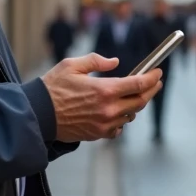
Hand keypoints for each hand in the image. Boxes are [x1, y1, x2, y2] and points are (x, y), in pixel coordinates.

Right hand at [43, 53, 162, 141]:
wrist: (37, 115)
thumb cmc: (52, 88)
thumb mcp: (72, 65)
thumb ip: (96, 61)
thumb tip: (115, 62)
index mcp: (105, 90)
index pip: (139, 84)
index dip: (152, 78)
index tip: (158, 72)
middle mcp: (108, 109)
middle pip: (140, 102)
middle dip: (151, 91)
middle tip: (155, 83)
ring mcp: (104, 124)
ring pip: (130, 115)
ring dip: (135, 105)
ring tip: (134, 95)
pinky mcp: (97, 134)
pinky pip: (118, 129)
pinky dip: (121, 120)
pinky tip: (117, 112)